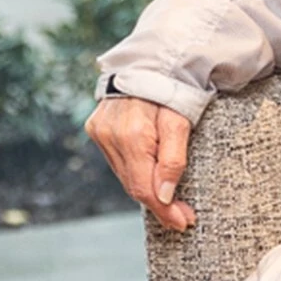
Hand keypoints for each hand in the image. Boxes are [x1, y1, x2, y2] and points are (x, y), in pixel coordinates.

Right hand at [85, 96, 197, 230]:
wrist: (152, 58)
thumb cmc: (172, 88)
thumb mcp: (181, 121)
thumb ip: (173, 159)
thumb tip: (164, 196)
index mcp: (131, 134)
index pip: (144, 187)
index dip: (164, 210)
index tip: (183, 223)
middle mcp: (109, 136)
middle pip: (134, 184)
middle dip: (160, 203)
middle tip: (183, 216)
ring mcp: (99, 132)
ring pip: (125, 175)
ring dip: (147, 189)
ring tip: (172, 200)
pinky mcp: (96, 128)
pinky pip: (118, 161)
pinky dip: (135, 171)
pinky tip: (151, 175)